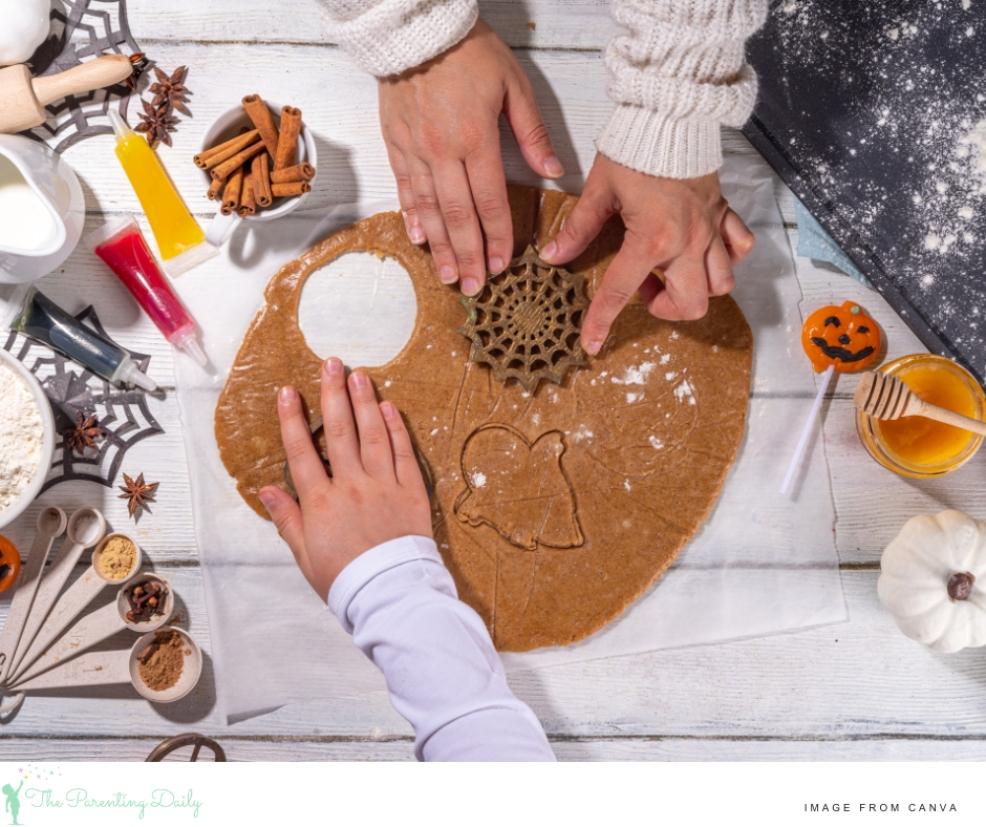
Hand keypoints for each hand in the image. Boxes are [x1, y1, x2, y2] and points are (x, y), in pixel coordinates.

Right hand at [258, 357, 432, 601]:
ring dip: (364, 401)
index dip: (292, 420)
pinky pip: (402, 453)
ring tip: (359, 374)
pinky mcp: (411, 491)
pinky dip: (395, 428)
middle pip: (340, 431)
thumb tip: (266, 489)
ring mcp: (383, 485)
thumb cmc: (344, 579)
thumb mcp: (305, 555)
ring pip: (372, 434)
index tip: (288, 392)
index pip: (302, 452)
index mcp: (321, 502)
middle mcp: (351, 486)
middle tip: (331, 364)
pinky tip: (389, 407)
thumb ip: (287, 519)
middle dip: (332, 394)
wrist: (390, 594)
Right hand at [379, 20, 562, 295]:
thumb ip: (532, 132)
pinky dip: (411, 216)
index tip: (502, 265)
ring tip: (448, 276)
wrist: (415, 28)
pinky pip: (404, 188)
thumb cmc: (469, 51)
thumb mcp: (512, 85)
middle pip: (457, 216)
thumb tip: (555, 171)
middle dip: (468, 256)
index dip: (497, 238)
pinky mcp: (395, 144)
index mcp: (475, 139)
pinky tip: (418, 239)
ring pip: (428, 210)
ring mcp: (415, 150)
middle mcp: (441, 152)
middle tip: (474, 288)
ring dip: (440, 247)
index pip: (489, 202)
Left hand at [541, 154, 755, 354]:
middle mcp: (688, 242)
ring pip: (721, 284)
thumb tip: (553, 254)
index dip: (601, 321)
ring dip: (696, 288)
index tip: (592, 343)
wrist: (673, 111)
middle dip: (666, 308)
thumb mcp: (599, 190)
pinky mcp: (724, 212)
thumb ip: (578, 228)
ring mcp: (711, 229)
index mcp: (652, 239)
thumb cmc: (635, 148)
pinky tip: (704, 252)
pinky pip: (739, 248)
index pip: (620, 292)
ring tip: (670, 271)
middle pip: (691, 304)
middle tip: (644, 288)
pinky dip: (727, 258)